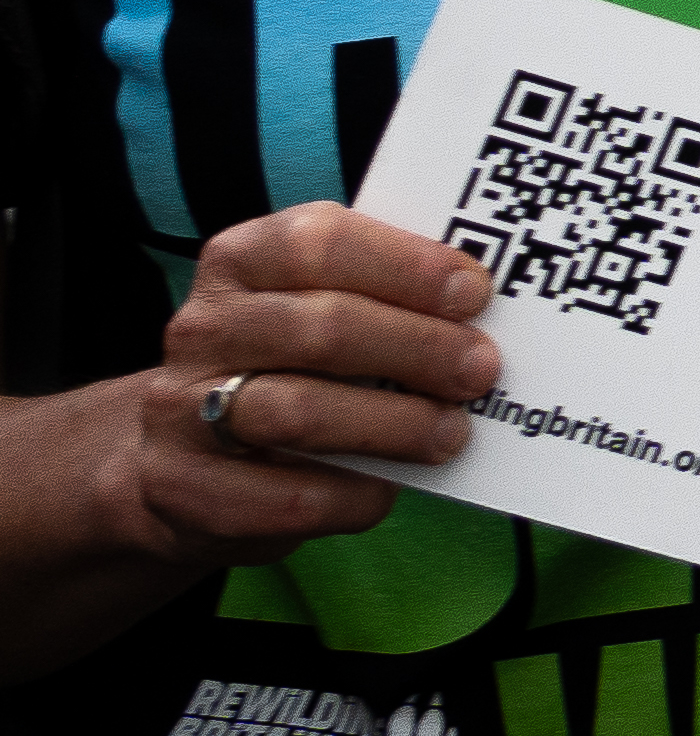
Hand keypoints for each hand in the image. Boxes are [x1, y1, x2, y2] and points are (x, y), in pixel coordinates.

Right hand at [83, 210, 496, 565]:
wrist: (179, 463)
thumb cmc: (285, 370)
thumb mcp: (318, 311)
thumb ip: (381, 297)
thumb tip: (483, 313)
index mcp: (241, 261)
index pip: (317, 241)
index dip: (405, 265)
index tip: (474, 293)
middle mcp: (203, 329)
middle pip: (319, 327)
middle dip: (417, 348)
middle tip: (481, 370)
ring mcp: (181, 411)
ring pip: (297, 410)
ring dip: (393, 423)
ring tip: (450, 434)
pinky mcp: (185, 489)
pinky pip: (284, 494)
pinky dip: (351, 493)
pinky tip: (385, 489)